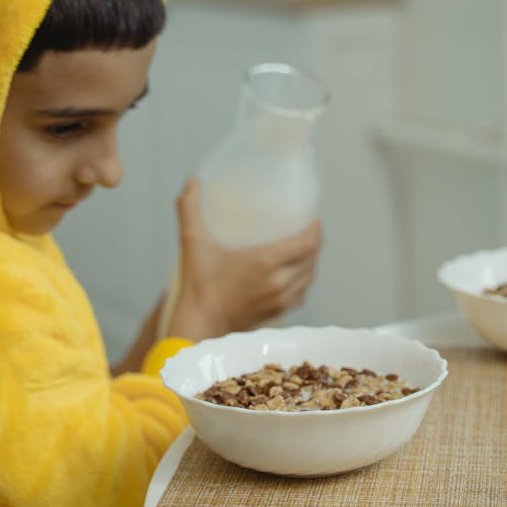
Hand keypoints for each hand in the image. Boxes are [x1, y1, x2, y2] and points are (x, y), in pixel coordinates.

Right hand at [166, 177, 321, 340]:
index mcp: (266, 262)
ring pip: (309, 277)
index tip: (312, 218)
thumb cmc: (198, 285)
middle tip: (307, 229)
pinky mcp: (277, 312)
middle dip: (314, 242)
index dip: (315, 229)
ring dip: (311, 262)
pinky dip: (303, 281)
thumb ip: (190, 209)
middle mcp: (279, 281)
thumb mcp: (193, 242)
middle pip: (312, 258)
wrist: (200, 324)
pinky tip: (296, 274)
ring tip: (304, 249)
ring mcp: (280, 299)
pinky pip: (301, 294)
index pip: (308, 243)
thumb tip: (192, 182)